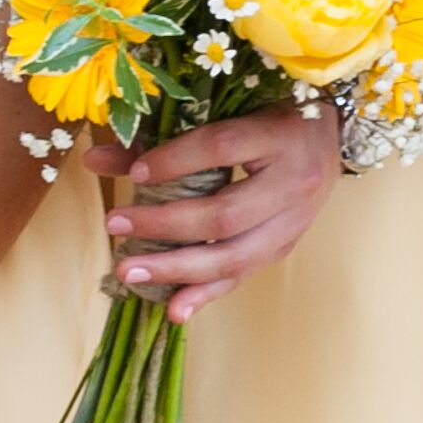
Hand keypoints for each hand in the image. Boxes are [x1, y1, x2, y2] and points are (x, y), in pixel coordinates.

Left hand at [88, 99, 332, 318]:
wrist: (328, 134)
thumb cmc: (267, 113)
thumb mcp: (225, 112)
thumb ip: (161, 136)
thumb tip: (94, 159)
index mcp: (279, 134)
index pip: (223, 148)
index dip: (176, 161)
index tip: (135, 174)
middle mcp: (295, 182)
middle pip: (225, 214)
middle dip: (165, 225)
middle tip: (114, 225)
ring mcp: (294, 222)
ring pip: (235, 256)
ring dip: (178, 268)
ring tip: (130, 272)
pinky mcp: (286, 247)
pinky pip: (244, 275)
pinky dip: (207, 294)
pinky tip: (174, 309)